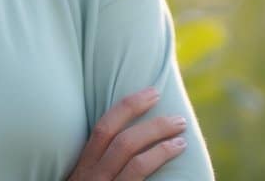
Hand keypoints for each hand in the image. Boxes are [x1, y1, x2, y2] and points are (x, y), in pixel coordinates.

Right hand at [67, 87, 188, 179]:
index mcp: (82, 167)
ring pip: (134, 164)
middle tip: (178, 118)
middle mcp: (90, 178)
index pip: (103, 128)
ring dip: (161, 148)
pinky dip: (156, 170)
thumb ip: (98, 164)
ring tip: (182, 140)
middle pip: (123, 142)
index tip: (152, 93)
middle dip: (152, 125)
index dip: (129, 107)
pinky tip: (175, 168)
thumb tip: (128, 141)